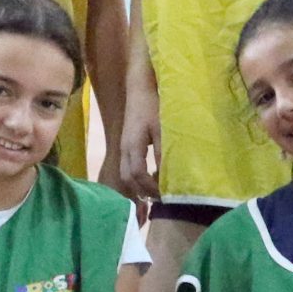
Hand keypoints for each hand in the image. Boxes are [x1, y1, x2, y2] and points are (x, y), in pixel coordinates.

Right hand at [118, 89, 160, 204]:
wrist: (140, 89)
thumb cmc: (153, 106)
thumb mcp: (162, 128)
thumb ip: (163, 151)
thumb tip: (168, 175)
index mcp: (132, 146)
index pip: (137, 174)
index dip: (150, 188)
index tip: (165, 195)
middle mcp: (124, 150)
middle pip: (127, 179)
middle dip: (141, 193)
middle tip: (160, 202)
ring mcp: (123, 148)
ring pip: (125, 175)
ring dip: (138, 187)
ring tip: (154, 196)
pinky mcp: (126, 146)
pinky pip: (127, 168)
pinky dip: (137, 179)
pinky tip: (151, 179)